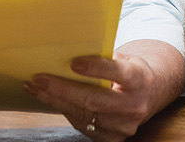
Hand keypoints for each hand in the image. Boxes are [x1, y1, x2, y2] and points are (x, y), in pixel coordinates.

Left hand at [23, 52, 167, 140]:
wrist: (149, 96)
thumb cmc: (129, 72)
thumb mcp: (124, 58)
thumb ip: (104, 57)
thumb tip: (68, 51)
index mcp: (139, 79)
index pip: (118, 73)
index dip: (96, 68)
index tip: (73, 63)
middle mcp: (135, 105)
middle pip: (94, 100)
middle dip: (63, 89)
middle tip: (39, 79)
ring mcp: (124, 126)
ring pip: (84, 115)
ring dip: (56, 101)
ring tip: (35, 88)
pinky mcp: (113, 138)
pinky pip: (83, 125)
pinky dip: (64, 111)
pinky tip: (50, 100)